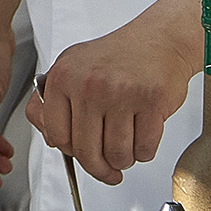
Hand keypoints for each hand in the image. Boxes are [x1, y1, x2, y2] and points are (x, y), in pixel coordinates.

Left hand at [26, 14, 194, 184]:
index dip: (69, 153)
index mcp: (64, 76)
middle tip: (108, 170)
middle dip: (99, 169)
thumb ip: (53, 102)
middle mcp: (89, 84)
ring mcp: (120, 93)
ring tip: (126, 146)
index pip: (56, 134)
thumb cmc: (117, 57)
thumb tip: (51, 138)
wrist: (159, 40)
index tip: (79, 157)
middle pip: (86, 152)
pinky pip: (144, 149)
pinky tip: (142, 136)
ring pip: (117, 155)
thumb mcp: (73, 68)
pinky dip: (144, 151)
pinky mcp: (150, 102)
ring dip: (124, 160)